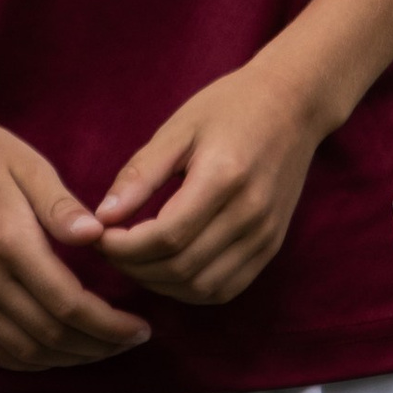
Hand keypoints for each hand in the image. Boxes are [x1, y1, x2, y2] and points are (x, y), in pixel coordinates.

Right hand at [0, 100, 150, 371]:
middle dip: (98, 346)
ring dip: (67, 360)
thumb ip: (61, 205)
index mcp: (10, 241)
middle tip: (132, 341)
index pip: (68, 304)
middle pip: (50, 335)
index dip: (108, 325)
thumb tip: (97, 237)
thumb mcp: (27, 163)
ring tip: (102, 349)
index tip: (140, 328)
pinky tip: (53, 354)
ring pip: (22, 351)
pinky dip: (26, 362)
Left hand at [93, 57, 323, 304]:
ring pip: (202, 287)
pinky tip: (169, 269)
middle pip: (181, 267)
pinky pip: (225, 289)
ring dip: (160, 283)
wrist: (293, 103)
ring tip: (135, 259)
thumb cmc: (230, 106)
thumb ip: (141, 173)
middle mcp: (250, 213)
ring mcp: (265, 235)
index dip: (125, 246)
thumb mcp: (179, 127)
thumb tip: (103, 217)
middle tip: (110, 249)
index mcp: (224, 177)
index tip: (99, 235)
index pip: (166, 236)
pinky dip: (190, 289)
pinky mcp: (271, 246)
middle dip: (135, 267)